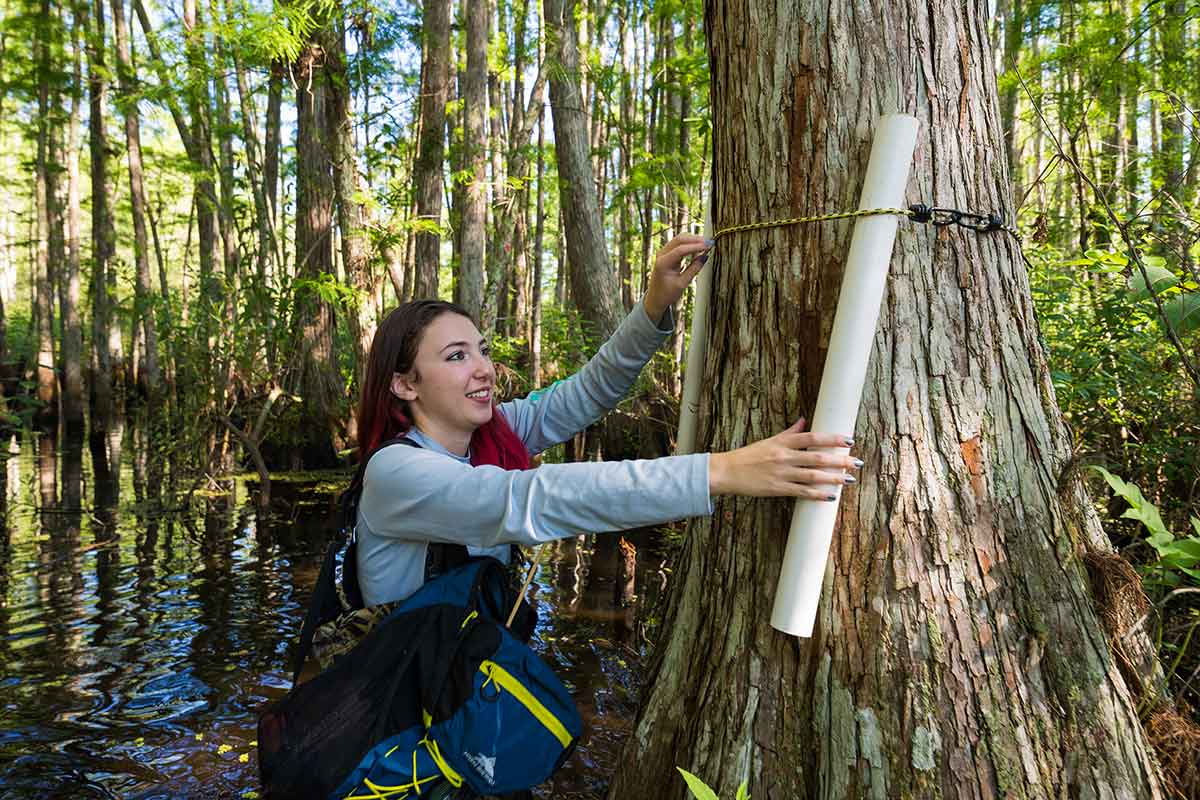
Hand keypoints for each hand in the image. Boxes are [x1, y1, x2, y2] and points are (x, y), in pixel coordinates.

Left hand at [642, 234, 712, 321]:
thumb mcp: (682, 284)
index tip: (708, 246)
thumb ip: (694, 269)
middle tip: (709, 243)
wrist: (655, 298)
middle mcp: (661, 255)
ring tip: (705, 245)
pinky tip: (698, 248)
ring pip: (679, 240)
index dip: (696, 246)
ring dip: (692, 240)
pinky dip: (689, 244)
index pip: (681, 249)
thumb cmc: (667, 294)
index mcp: (663, 263)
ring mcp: (663, 253)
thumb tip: (705, 257)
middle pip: (679, 240)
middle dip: (695, 239)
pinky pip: (678, 244)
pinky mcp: (666, 254)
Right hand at [707, 418, 860, 499]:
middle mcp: (784, 457)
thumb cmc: (748, 456)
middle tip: (857, 462)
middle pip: (817, 457)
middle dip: (839, 460)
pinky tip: (831, 496)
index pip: (812, 438)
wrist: (727, 472)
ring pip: (813, 475)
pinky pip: (801, 492)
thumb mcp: (769, 440)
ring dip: (833, 478)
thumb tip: (804, 421)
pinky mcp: (777, 489)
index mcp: (782, 443)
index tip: (849, 440)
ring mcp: (781, 473)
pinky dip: (817, 494)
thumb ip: (789, 432)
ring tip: (849, 479)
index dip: (832, 439)